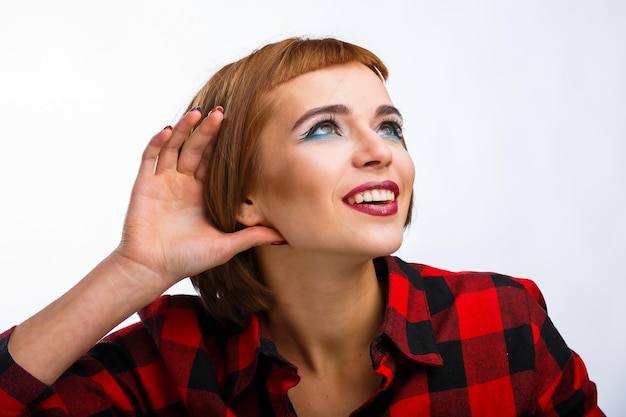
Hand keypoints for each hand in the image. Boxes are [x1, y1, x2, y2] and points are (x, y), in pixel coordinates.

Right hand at [115, 108, 282, 292]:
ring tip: (197, 114)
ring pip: (174, 147)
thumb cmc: (187, 259)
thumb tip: (284, 235)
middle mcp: (183, 183)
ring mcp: (163, 181)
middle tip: (222, 113)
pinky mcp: (144, 184)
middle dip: (208, 131)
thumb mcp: (225, 247)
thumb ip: (251, 237)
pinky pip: (150, 158)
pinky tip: (167, 130)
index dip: (223, 144)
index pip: (214, 161)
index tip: (239, 127)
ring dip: (183, 129)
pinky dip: (157, 142)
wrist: (152, 270)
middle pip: (196, 149)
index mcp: (202, 193)